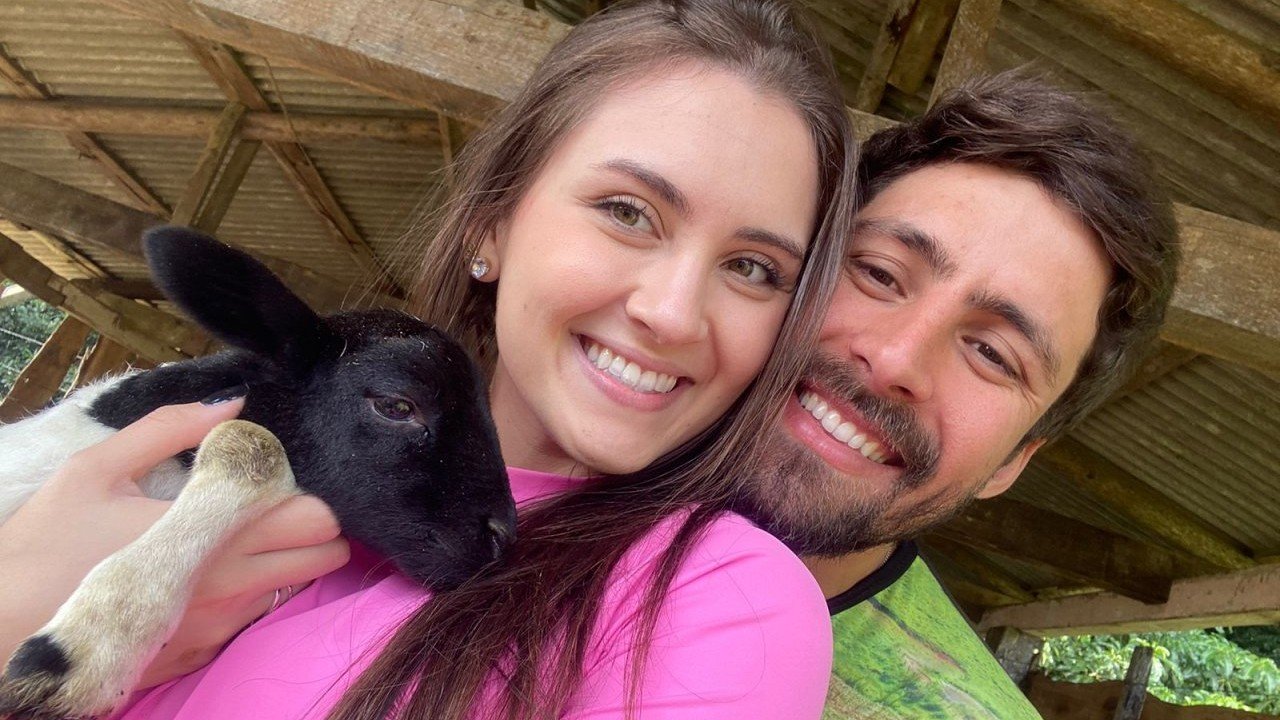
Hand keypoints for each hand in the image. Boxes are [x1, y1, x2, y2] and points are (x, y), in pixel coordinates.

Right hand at [0, 398, 348, 687]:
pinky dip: (249, 591)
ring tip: (241, 534)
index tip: (288, 475)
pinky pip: (251, 617)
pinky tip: (210, 571)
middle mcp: (227, 583)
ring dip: (286, 559)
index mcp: (210, 531)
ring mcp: (216, 624)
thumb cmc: (44, 546)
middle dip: (316, 527)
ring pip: (293, 586)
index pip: (311, 516)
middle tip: (280, 503)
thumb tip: (231, 404)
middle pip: (321, 554)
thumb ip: (169, 429)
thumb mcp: (94, 470)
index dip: (312, 492)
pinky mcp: (199, 651)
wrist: (0, 631)